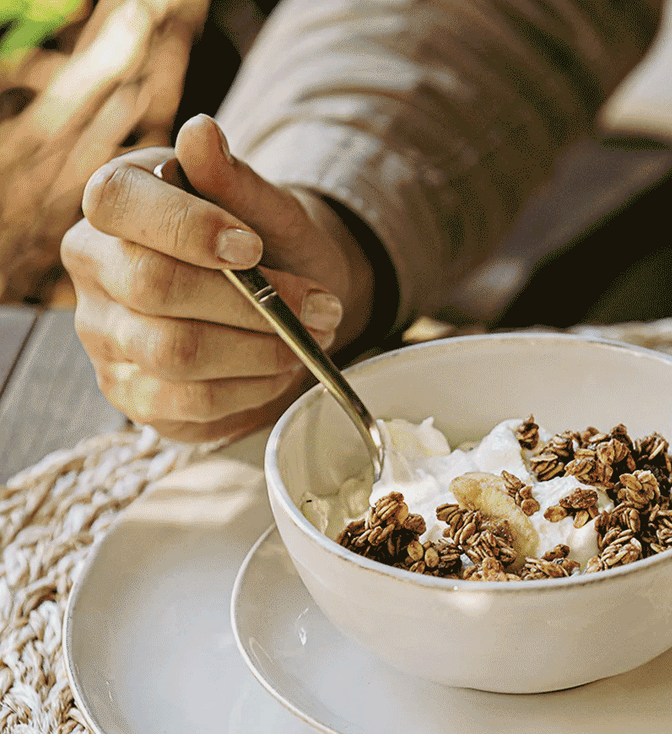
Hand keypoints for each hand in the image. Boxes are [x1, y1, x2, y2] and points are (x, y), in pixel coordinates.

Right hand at [60, 113, 374, 441]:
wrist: (287, 299)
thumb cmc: (270, 245)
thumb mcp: (269, 207)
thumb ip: (236, 180)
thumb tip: (202, 134)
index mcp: (116, 201)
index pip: (121, 204)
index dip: (188, 228)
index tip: (253, 247)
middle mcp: (94, 266)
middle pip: (155, 288)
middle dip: (252, 303)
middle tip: (319, 308)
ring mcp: (106, 336)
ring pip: (176, 353)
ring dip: (262, 351)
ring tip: (309, 338)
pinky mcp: (132, 393)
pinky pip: (189, 403)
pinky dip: (251, 390)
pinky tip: (281, 370)